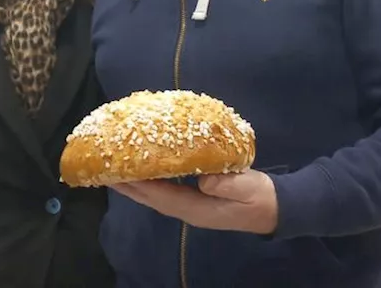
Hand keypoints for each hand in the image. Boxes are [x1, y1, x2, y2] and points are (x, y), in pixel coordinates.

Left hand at [111, 171, 278, 234]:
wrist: (276, 208)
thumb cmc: (261, 197)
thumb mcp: (249, 187)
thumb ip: (228, 183)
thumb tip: (203, 178)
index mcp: (199, 210)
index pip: (163, 197)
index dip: (141, 186)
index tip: (120, 173)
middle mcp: (189, 211)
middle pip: (152, 199)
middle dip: (128, 186)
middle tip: (105, 171)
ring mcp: (191, 207)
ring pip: (156, 196)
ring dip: (136, 185)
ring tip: (116, 170)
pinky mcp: (195, 200)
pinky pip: (166, 190)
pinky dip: (151, 182)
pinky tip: (144, 170)